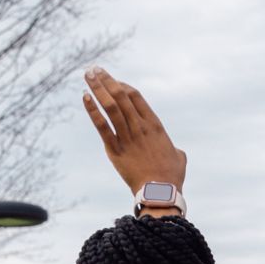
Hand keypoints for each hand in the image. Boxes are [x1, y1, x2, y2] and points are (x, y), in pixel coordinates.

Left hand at [82, 68, 186, 203]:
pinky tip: (85, 97)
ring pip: (110, 106)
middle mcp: (140, 127)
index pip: (135, 96)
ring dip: (97, 88)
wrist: (160, 193)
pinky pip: (102, 126)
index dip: (122, 85)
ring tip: (87, 75)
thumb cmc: (171, 177)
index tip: (113, 81)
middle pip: (120, 96)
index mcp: (155, 126)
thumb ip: (175, 149)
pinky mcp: (116, 150)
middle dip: (106, 80)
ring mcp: (127, 137)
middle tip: (94, 70)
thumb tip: (176, 151)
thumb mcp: (179, 158)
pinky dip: (92, 110)